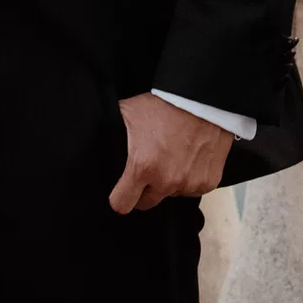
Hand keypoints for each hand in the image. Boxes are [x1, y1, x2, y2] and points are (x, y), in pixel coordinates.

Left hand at [110, 94, 232, 214]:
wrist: (201, 99)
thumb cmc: (165, 105)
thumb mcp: (129, 113)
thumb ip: (111, 132)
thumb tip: (95, 138)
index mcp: (142, 167)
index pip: (122, 204)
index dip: (118, 198)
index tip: (120, 191)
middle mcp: (166, 180)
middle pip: (146, 204)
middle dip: (142, 191)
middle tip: (146, 172)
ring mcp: (189, 184)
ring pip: (170, 195)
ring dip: (168, 183)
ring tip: (170, 158)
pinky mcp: (208, 182)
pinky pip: (192, 190)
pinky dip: (188, 179)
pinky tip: (187, 159)